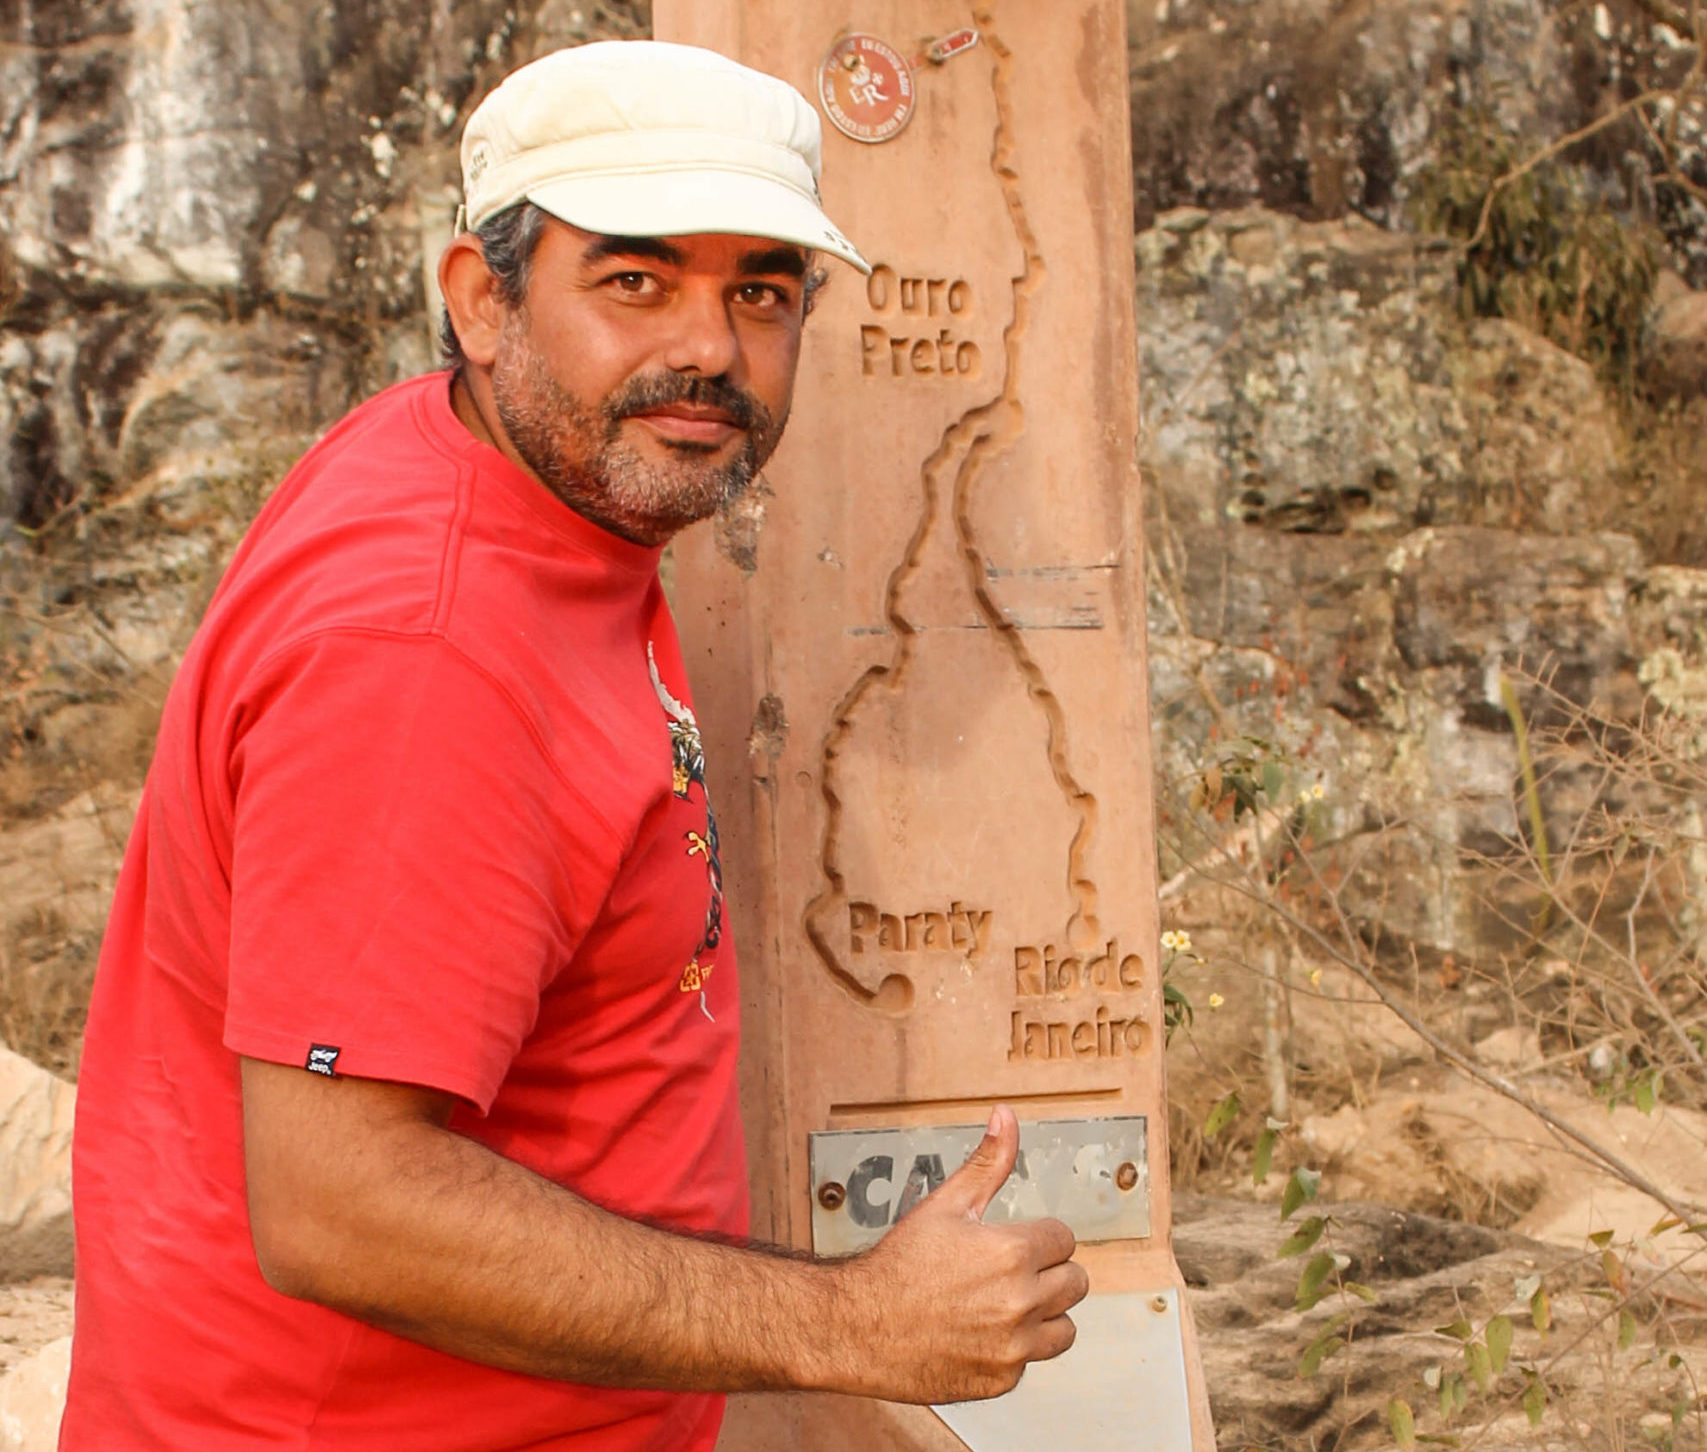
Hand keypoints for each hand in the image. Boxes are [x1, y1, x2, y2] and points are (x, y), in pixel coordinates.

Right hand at [835, 1105, 1087, 1403]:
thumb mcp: (945, 1204)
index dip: (1040, 1237)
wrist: (858, 1327)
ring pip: (1065, 1329)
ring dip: (1044, 1315)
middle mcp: (1021, 1302)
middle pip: (1076, 1283)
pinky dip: (1014, 1350)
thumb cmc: (898, 1265)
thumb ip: (987, 1162)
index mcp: (1013, 1253)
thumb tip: (1007, 1118)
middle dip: (1050, 1273)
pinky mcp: (1002, 1380)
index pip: (1065, 1239)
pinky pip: (1031, 1362)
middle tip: (1012, 1272)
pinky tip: (981, 1333)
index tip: (1016, 1243)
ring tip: (1005, 1303)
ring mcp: (1013, 1347)